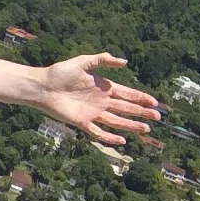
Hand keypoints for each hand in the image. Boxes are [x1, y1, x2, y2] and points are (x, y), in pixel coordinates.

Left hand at [34, 54, 161, 149]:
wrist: (42, 86)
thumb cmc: (60, 72)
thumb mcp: (83, 61)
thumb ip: (102, 60)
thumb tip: (124, 61)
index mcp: (103, 87)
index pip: (127, 94)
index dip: (141, 98)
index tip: (154, 102)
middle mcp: (100, 101)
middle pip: (126, 108)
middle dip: (142, 112)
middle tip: (157, 117)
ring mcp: (92, 113)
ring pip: (117, 121)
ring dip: (131, 125)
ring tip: (146, 128)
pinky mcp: (82, 122)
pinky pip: (98, 132)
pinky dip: (109, 138)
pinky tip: (122, 141)